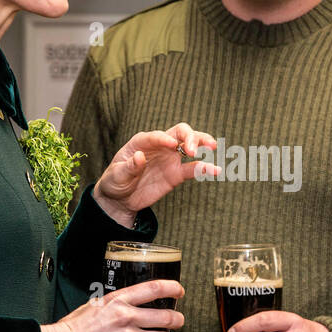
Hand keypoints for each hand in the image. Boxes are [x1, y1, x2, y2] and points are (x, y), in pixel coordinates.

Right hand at [40, 279, 183, 331]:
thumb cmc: (71, 328)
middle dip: (177, 320)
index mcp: (117, 300)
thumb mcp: (94, 306)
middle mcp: (126, 316)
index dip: (172, 288)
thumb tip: (126, 306)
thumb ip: (113, 305)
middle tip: (179, 321)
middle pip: (165, 316)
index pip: (153, 288)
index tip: (179, 291)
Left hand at [93, 123, 217, 225]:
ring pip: (190, 145)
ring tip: (212, 147)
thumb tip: (139, 157)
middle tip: (192, 150)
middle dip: (188, 137)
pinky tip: (217, 170)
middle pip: (179, 132)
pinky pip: (193, 169)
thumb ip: (129, 166)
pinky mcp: (177, 174)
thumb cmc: (115, 181)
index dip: (165, 138)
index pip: (157, 135)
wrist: (121, 199)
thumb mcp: (117, 175)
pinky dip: (206, 168)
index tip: (173, 145)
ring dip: (201, 143)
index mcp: (142, 142)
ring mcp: (170, 158)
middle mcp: (160, 146)